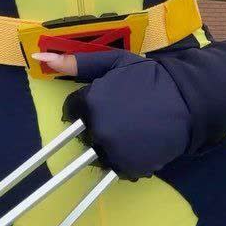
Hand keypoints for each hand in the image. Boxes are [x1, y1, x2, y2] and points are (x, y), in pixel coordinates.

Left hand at [35, 47, 192, 180]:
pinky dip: (126, 160)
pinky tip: (139, 144)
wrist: (186, 100)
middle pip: (84, 135)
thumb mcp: (113, 62)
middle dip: (98, 126)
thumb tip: (40, 56)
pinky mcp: (129, 167)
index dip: (86, 106)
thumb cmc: (148, 78)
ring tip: (131, 131)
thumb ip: (76, 62)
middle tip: (122, 116)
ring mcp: (114, 151)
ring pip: (98, 154)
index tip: (105, 103)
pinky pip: (116, 169)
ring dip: (110, 146)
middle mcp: (99, 129)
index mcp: (91, 102)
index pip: (71, 112)